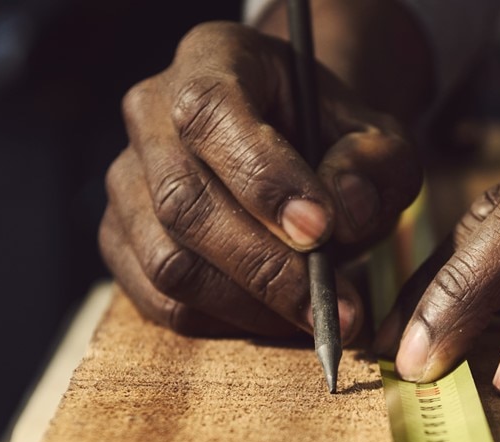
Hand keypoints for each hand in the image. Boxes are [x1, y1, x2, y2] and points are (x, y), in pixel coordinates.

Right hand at [100, 21, 421, 338]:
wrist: (297, 156)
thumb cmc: (334, 141)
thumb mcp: (378, 138)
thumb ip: (375, 165)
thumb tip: (343, 213)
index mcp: (213, 59)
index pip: (212, 115)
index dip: (263, 179)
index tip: (322, 232)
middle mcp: (150, 113)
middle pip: (184, 202)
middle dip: (266, 266)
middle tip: (333, 306)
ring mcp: (127, 180)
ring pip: (169, 262)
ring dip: (249, 306)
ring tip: (315, 317)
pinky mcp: (121, 241)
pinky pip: (160, 301)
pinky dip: (223, 324)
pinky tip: (275, 320)